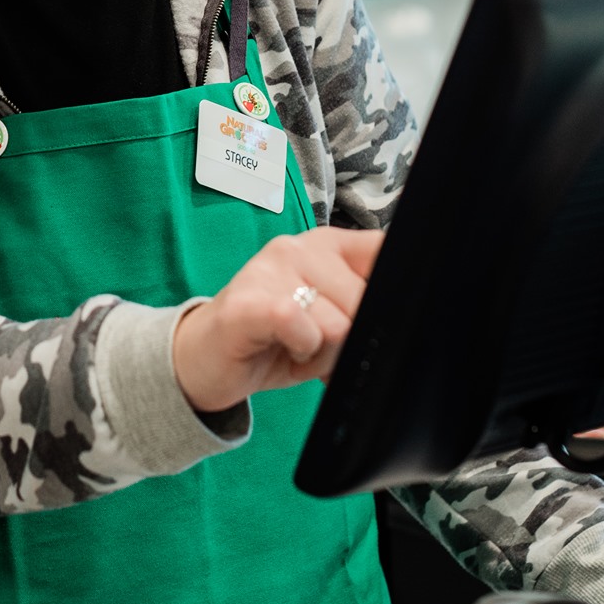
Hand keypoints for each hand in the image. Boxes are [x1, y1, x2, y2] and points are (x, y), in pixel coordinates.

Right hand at [171, 227, 384, 412]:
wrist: (201, 359)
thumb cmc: (272, 339)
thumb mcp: (328, 316)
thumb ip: (360, 306)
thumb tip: (402, 321)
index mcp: (325, 245)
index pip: (383, 250)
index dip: (392, 292)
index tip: (372, 317)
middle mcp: (297, 247)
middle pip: (365, 301)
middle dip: (349, 339)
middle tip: (317, 345)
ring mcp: (269, 270)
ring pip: (338, 323)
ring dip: (322, 353)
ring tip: (294, 348)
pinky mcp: (248, 303)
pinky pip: (301, 326)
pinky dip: (301, 349)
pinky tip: (282, 348)